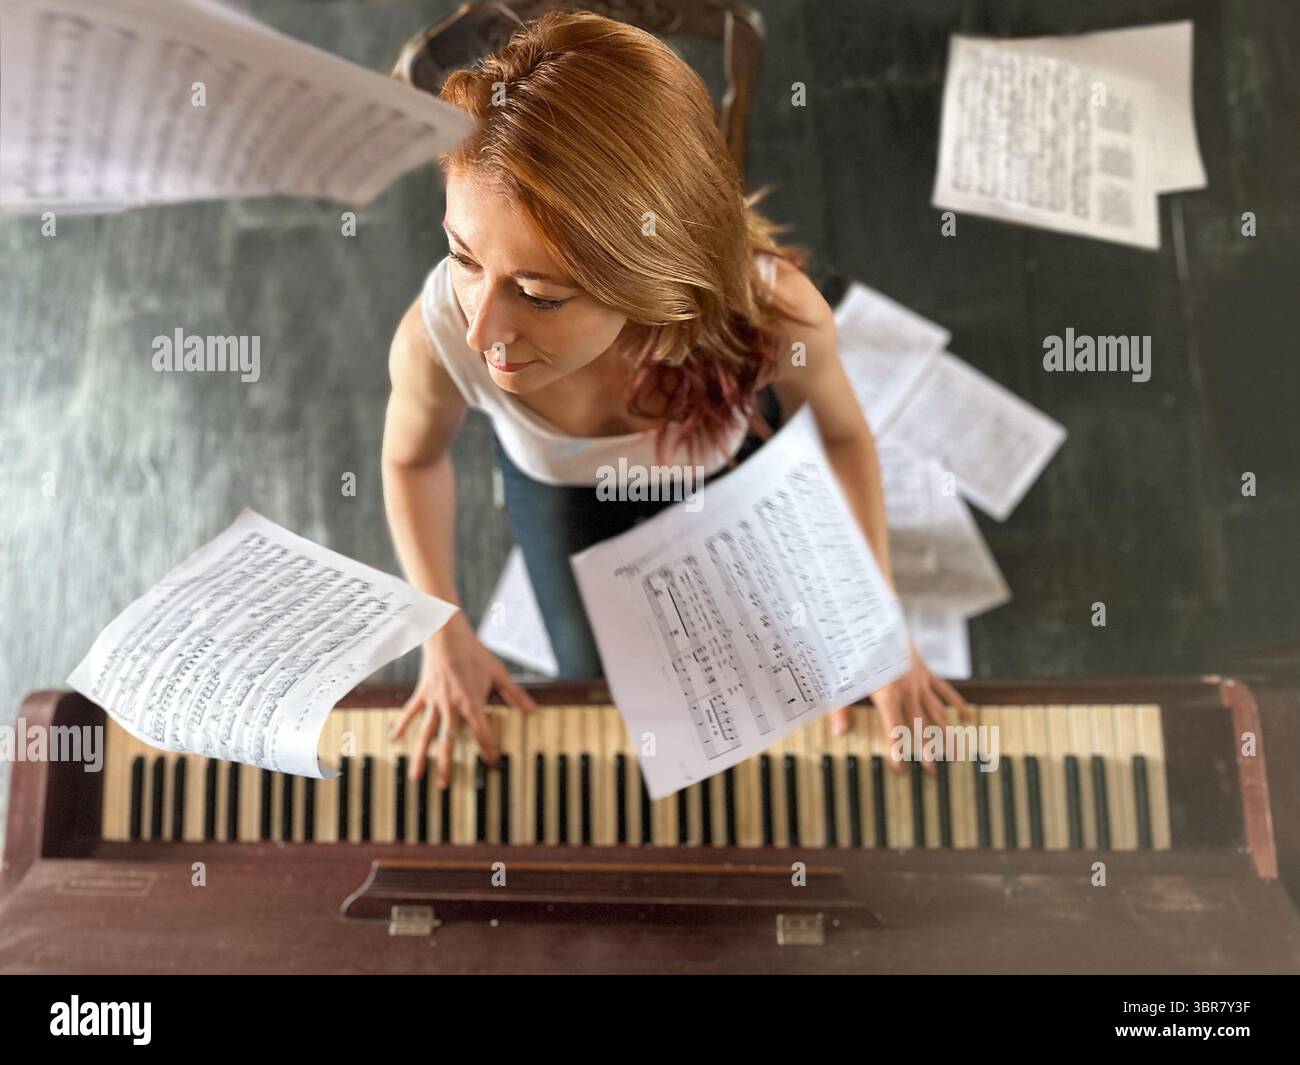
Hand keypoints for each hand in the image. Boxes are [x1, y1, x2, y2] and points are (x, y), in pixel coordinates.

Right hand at [390, 612, 537, 786]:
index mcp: (470, 701)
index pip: (481, 731)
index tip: (492, 763)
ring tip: (417, 776)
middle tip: (445, 786)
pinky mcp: (422, 694)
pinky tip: (394, 741)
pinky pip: (410, 713)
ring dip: (421, 755)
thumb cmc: (474, 652)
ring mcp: (433, 701)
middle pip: (447, 740)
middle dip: (446, 764)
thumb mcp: (498, 672)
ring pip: (425, 733)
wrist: (446, 633)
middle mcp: (450, 705)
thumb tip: (533, 710)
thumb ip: (514, 694)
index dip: (487, 748)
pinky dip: (401, 726)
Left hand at [829, 639, 969, 774]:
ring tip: (953, 755)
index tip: (901, 770)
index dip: (897, 751)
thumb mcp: (845, 681)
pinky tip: (966, 717)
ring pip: (937, 712)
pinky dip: (957, 703)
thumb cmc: (857, 653)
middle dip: (926, 750)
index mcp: (887, 695)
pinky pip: (945, 690)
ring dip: (945, 734)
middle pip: (920, 726)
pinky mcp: (926, 672)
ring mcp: (920, 681)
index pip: (894, 730)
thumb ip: (841, 709)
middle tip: (932, 773)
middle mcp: (908, 691)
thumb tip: (839, 733)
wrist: (876, 620)